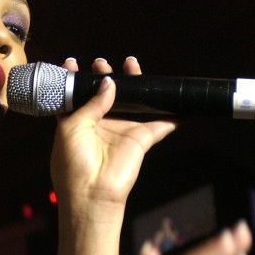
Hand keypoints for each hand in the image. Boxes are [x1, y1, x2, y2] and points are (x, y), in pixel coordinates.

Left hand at [50, 56, 176, 220]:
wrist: (92, 193)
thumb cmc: (74, 162)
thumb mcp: (72, 127)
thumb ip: (91, 102)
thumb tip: (109, 82)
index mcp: (78, 123)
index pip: (77, 96)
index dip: (76, 79)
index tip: (73, 62)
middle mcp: (99, 125)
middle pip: (106, 94)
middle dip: (105, 75)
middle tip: (102, 63)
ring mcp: (121, 131)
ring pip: (132, 102)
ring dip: (135, 83)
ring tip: (131, 64)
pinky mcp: (141, 139)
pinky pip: (162, 124)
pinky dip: (173, 115)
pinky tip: (182, 105)